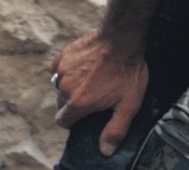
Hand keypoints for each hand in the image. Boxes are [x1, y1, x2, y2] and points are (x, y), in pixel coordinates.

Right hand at [50, 29, 148, 156]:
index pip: (63, 122)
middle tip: (94, 93)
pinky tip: (84, 65)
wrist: (123, 37)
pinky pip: (59, 68)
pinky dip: (68, 69)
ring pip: (60, 85)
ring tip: (92, 77)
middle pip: (61, 103)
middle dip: (74, 102)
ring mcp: (62, 70)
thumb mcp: (129, 103)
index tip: (87, 113)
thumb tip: (105, 151)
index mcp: (78, 103)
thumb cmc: (128, 70)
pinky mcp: (63, 54)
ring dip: (71, 84)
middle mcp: (64, 88)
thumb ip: (116, 129)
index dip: (74, 120)